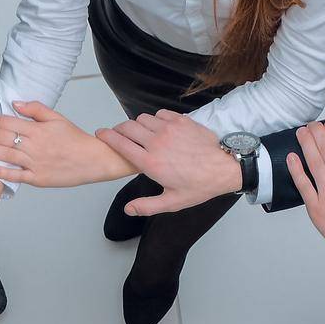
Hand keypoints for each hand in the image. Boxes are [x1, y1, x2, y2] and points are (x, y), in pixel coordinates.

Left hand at [0, 102, 132, 187]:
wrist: (93, 160)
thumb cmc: (75, 139)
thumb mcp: (57, 118)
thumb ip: (35, 109)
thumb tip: (15, 103)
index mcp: (38, 130)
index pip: (8, 122)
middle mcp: (34, 146)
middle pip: (3, 138)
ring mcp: (35, 163)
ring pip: (6, 155)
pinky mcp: (38, 178)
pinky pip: (17, 176)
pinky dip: (2, 173)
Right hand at [95, 110, 240, 215]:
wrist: (224, 168)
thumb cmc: (200, 185)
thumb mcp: (172, 202)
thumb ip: (147, 206)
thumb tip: (128, 209)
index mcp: (150, 162)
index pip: (119, 143)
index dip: (106, 136)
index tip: (100, 134)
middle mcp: (156, 142)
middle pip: (127, 127)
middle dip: (119, 129)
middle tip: (119, 135)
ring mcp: (169, 129)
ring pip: (142, 118)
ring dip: (138, 125)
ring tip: (141, 134)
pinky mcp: (181, 121)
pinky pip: (160, 114)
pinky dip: (155, 120)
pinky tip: (160, 129)